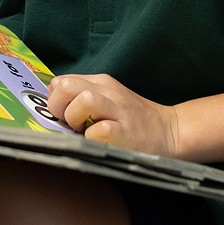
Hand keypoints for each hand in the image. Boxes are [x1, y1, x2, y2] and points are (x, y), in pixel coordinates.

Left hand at [45, 73, 178, 157]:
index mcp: (101, 83)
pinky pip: (98, 131)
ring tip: (85, 131)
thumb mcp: (109, 100)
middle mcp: (108, 92)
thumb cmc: (134, 122)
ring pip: (82, 100)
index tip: (63, 114)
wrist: (172, 133)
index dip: (54, 99)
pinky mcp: (125, 133)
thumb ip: (83, 99)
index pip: (60, 81)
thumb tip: (52, 110)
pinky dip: (92, 139)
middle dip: (58, 107)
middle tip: (69, 124)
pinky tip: (99, 143)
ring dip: (75, 119)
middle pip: (65, 85)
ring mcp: (118, 111)